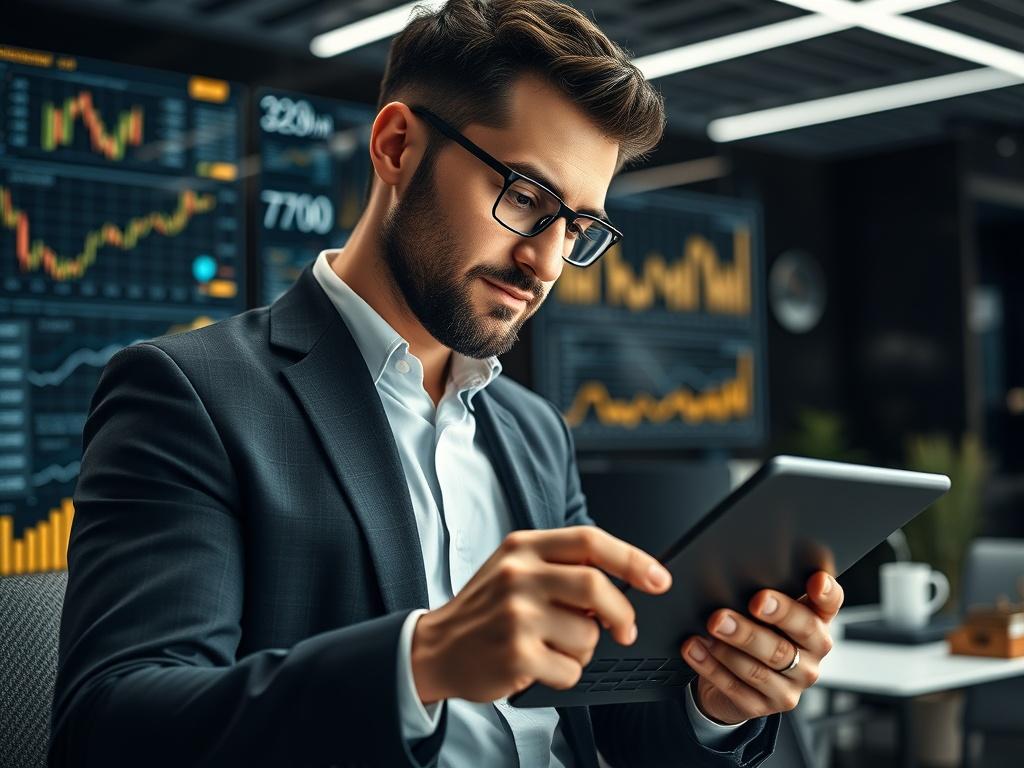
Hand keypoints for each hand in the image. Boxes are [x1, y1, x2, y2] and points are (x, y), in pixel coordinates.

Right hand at [410, 526, 672, 704]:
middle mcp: (518, 575)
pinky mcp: (516, 652)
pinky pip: (571, 669)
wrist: (436, 648)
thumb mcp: (514, 569)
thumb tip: (622, 582)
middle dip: (622, 613)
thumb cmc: (486, 609)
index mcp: (523, 547)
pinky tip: (541, 665)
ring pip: (588, 634)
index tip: (658, 578)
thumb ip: (561, 566)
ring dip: (584, 650)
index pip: (590, 541)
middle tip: (626, 630)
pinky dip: (566, 673)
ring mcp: (516, 614)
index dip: (632, 558)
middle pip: (595, 586)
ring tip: (555, 647)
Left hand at [681, 571, 843, 724]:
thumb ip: (762, 596)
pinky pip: (736, 686)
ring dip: (734, 643)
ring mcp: (791, 685)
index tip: (815, 580)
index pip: (831, 604)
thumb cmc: (752, 633)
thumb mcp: (762, 613)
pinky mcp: (763, 706)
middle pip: (798, 634)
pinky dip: (711, 666)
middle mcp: (811, 657)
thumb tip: (736, 577)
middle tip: (749, 603)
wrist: (733, 683)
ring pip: (764, 665)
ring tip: (712, 625)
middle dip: (774, 614)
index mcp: (816, 624)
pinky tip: (695, 648)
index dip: (827, 592)